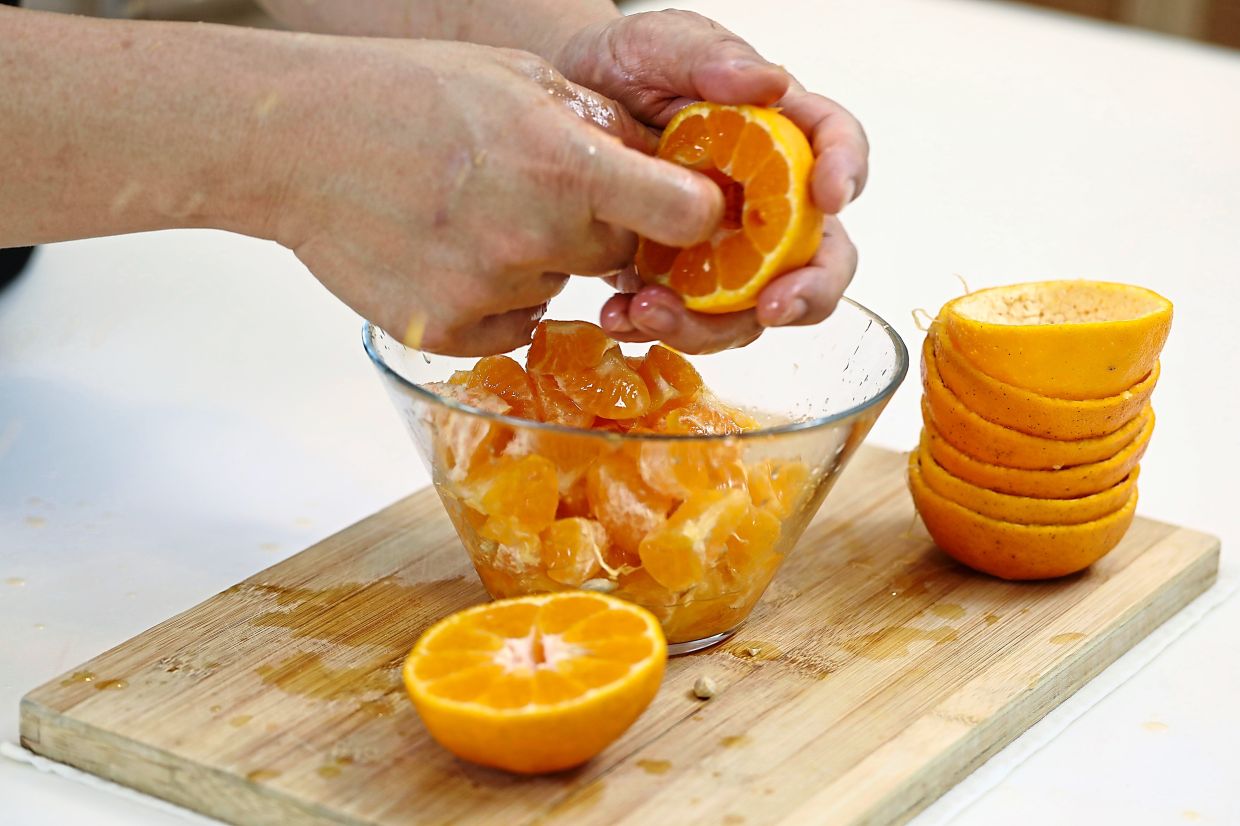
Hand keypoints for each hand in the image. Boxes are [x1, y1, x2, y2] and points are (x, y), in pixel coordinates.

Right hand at [258, 39, 723, 355]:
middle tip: (537, 188)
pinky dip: (496, 297)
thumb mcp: (516, 77)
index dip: (691, 211)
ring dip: (539, 258)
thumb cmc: (398, 95)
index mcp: (563, 163)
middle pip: (618, 253)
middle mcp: (534, 237)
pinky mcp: (450, 332)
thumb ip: (598, 123)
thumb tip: (658, 161)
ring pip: (560, 285)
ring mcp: (489, 292)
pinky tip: (451, 249)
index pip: (686, 214)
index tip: (681, 208)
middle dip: (597, 225)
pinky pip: (513, 324)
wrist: (294, 140)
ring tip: (474, 210)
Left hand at [554, 10, 868, 353]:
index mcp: (778, 132)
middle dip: (808, 292)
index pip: (835, 146)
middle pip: (818, 257)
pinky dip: (656, 327)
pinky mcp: (676, 277)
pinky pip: (686, 320)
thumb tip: (766, 82)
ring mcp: (723, 246)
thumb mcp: (661, 43)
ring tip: (652, 312)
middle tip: (773, 307)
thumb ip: (711, 55)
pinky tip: (620, 316)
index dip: (845, 172)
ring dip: (711, 327)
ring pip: (750, 308)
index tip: (830, 196)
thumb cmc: (625, 66)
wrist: (564, 102)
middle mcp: (763, 199)